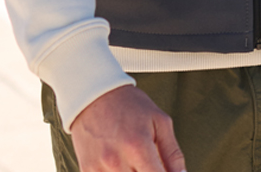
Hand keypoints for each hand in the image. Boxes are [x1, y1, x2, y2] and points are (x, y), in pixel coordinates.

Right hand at [70, 84, 185, 171]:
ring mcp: (99, 168)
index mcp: (138, 147)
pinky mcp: (87, 170)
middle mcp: (117, 161)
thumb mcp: (159, 121)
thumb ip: (172, 153)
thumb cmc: (128, 105)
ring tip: (133, 162)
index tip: (162, 171)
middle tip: (146, 163)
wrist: (95, 95)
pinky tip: (119, 164)